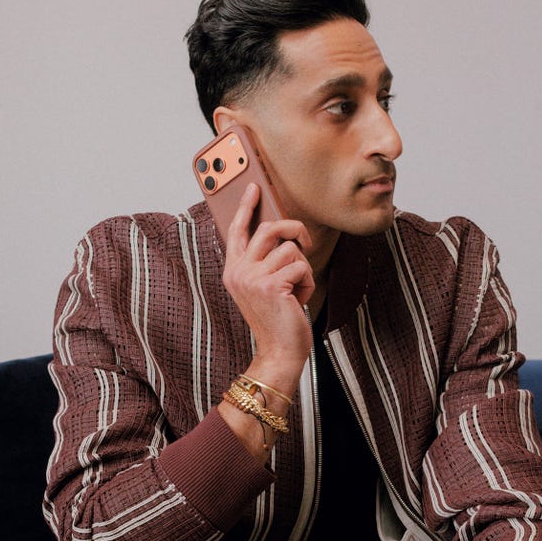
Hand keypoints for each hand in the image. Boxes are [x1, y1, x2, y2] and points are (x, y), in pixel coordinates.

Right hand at [222, 183, 314, 385]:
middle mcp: (239, 272)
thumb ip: (263, 262)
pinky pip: (301, 266)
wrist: (279, 352)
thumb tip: (279, 232)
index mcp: (233, 271)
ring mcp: (253, 278)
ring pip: (290, 249)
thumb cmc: (276, 320)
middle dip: (293, 229)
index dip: (246, 207)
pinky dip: (308, 282)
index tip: (254, 188)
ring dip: (303, 268)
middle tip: (306, 240)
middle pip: (269, 230)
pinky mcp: (272, 285)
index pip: (237, 231)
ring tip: (297, 289)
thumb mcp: (263, 288)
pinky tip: (300, 299)